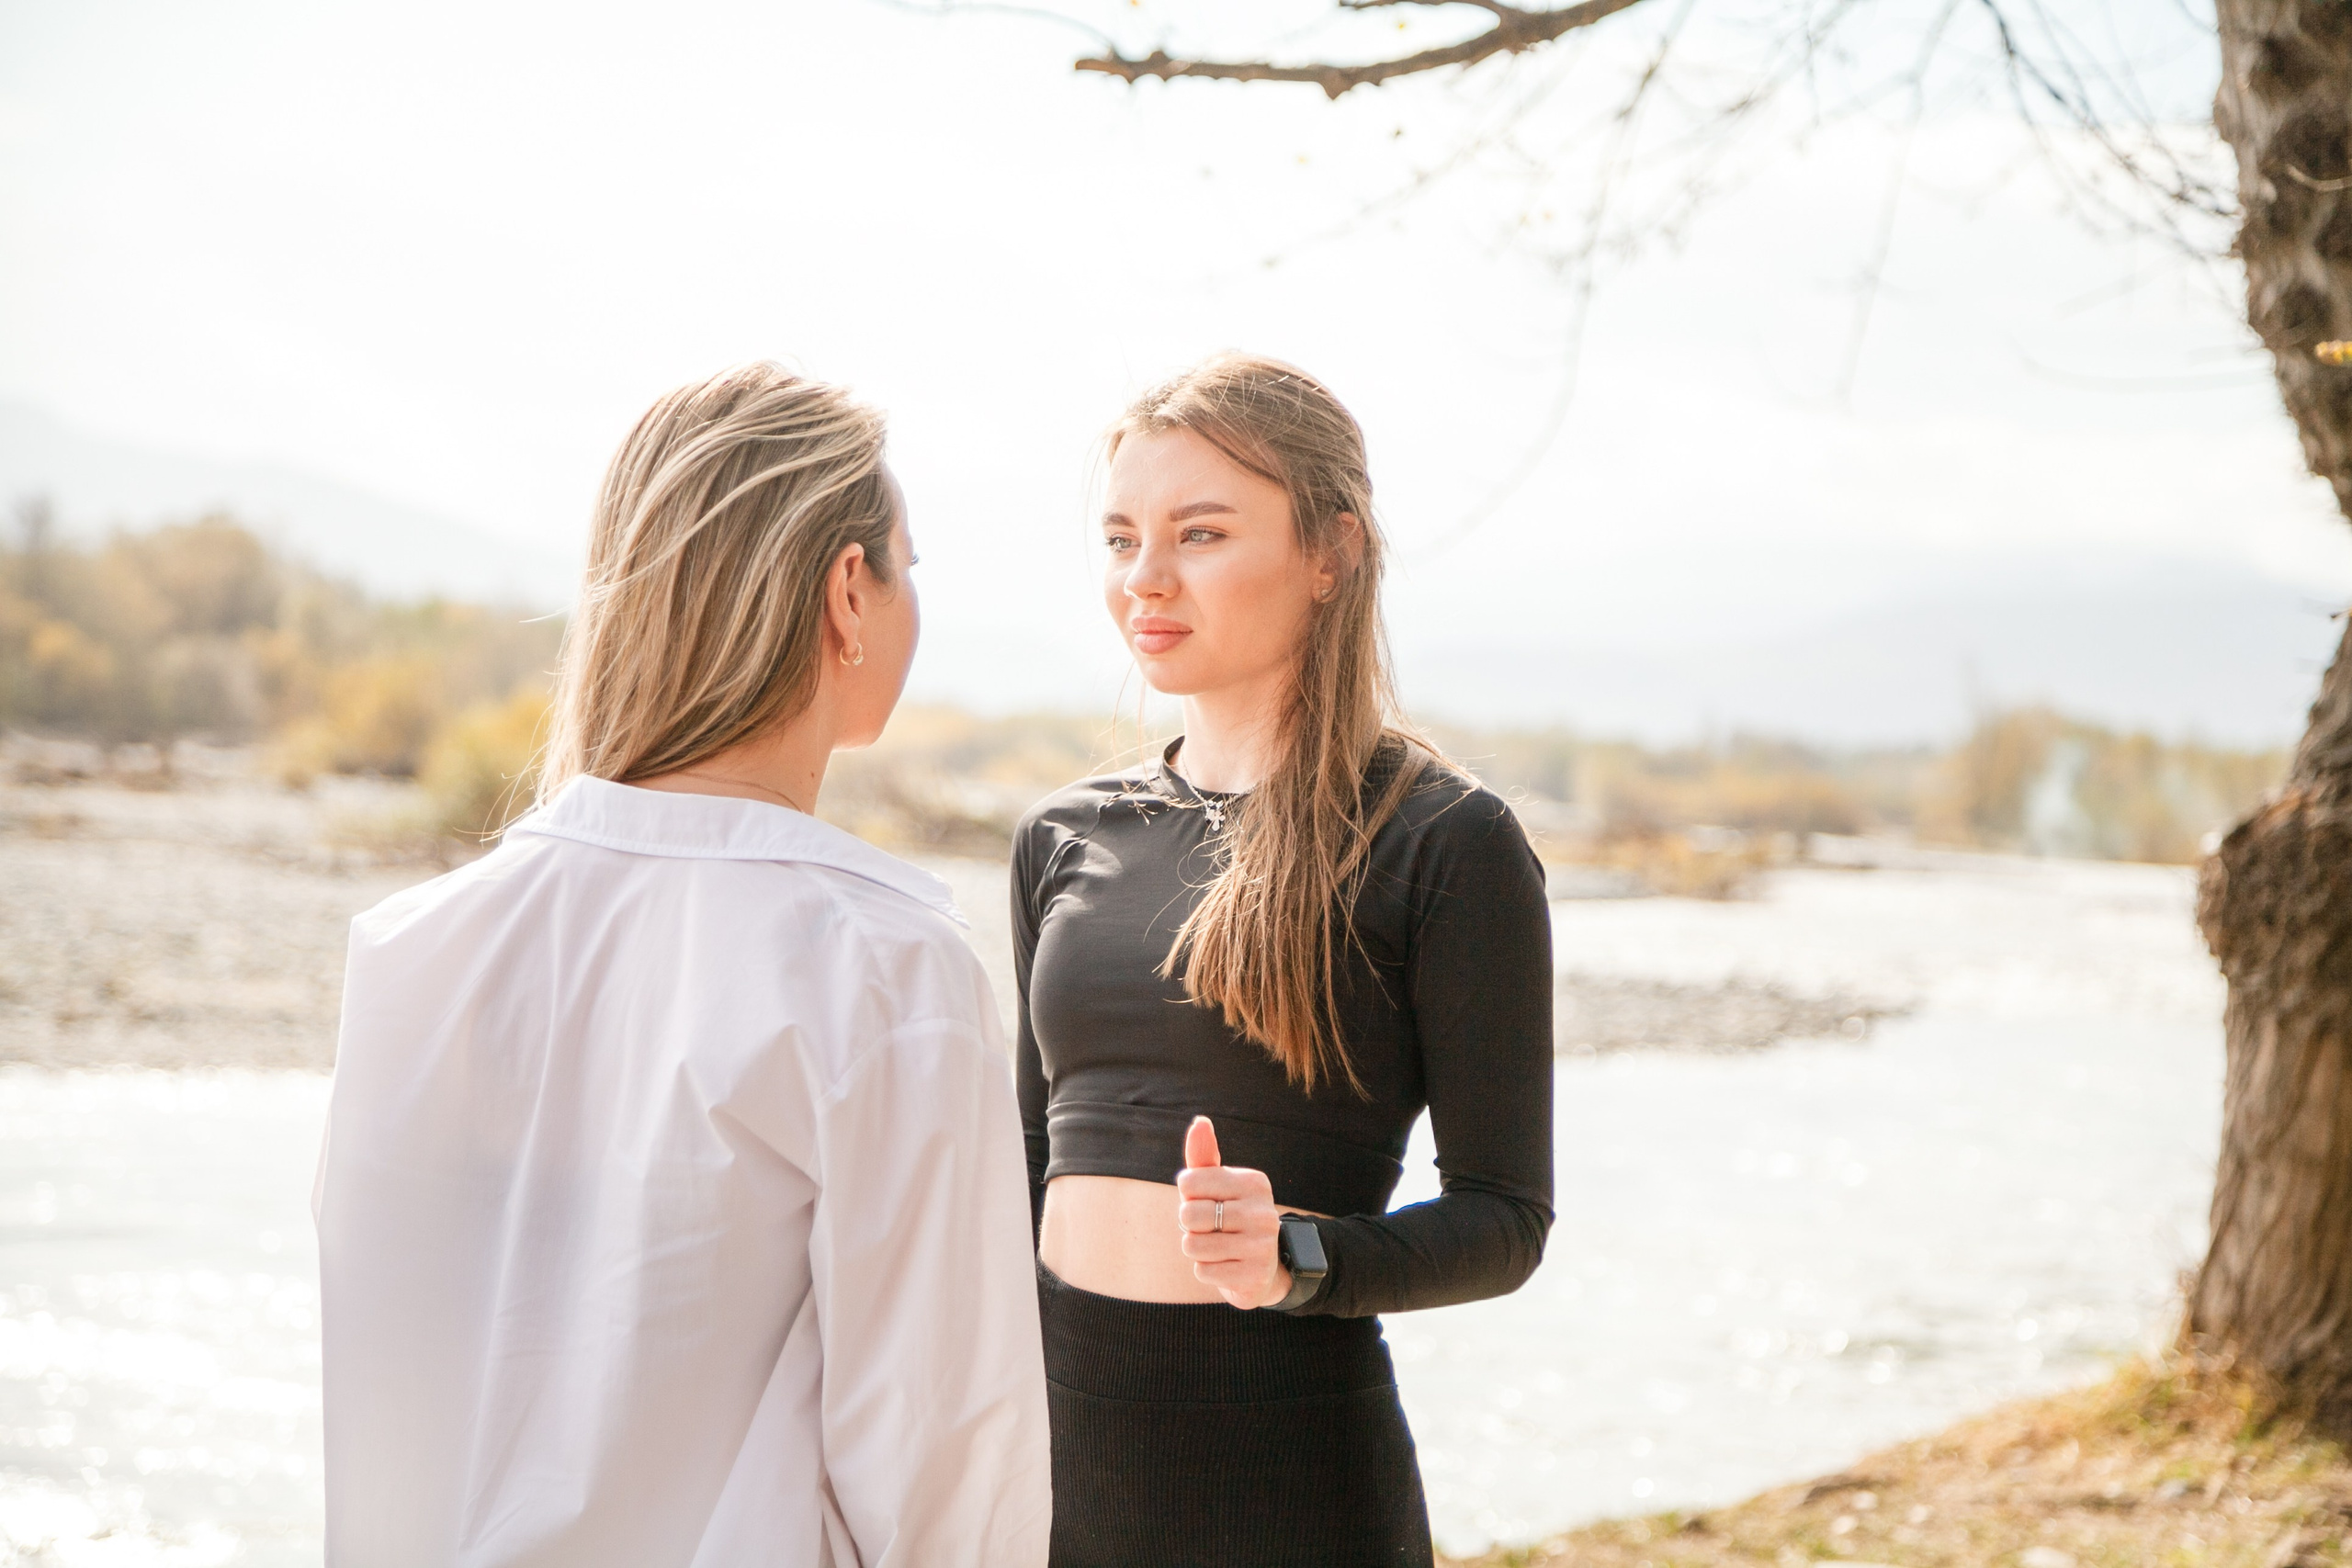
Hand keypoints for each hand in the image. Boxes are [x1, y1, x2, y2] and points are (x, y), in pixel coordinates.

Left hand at [1175, 1116, 1290, 1309]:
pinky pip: (1203, 1271)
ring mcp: (1262, 1246)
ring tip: (1218, 1246)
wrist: (1262, 1266)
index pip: (1189, 1182)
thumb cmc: (1229, 1217)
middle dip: (1190, 1224)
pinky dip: (1206, 1270)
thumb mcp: (1217, 1184)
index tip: (1206, 1200)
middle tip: (1210, 1227)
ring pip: (1193, 1245)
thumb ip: (1204, 1155)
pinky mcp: (1254, 1276)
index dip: (1187, 1195)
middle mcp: (1263, 1212)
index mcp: (1254, 1182)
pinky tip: (1226, 1266)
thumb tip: (1200, 1121)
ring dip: (1197, 1249)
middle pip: (1189, 1215)